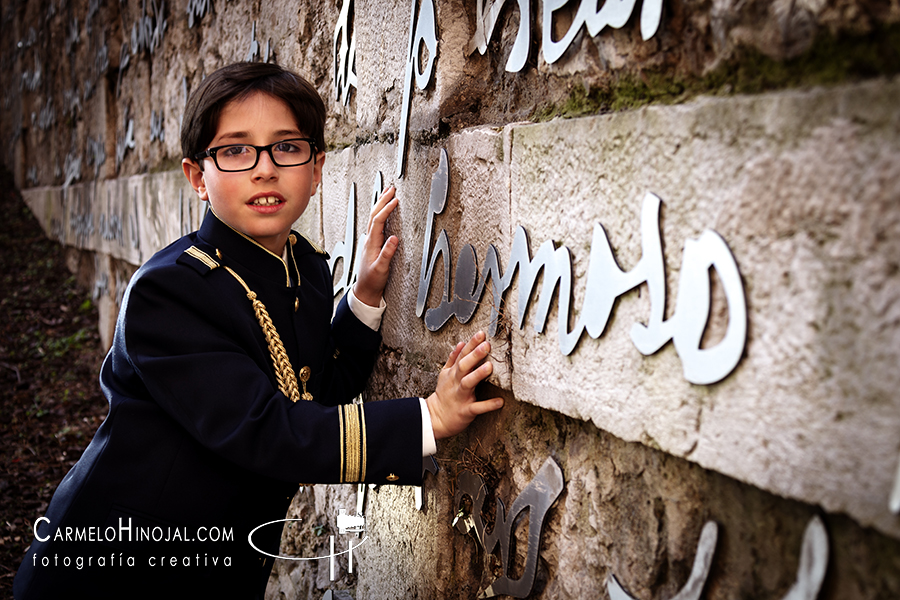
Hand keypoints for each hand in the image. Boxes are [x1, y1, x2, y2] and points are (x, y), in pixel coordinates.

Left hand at [353, 186, 398, 306]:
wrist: (365, 290)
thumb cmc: (372, 281)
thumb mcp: (381, 268)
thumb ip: (387, 253)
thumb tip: (395, 238)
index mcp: (371, 243)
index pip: (378, 221)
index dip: (386, 209)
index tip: (395, 200)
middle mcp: (369, 240)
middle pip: (374, 215)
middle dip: (382, 200)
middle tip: (391, 189)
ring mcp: (370, 241)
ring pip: (374, 218)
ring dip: (380, 204)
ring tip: (387, 194)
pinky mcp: (373, 244)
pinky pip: (376, 224)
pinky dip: (380, 214)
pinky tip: (384, 211)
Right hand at [426, 331, 503, 439]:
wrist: (435, 418)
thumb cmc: (444, 395)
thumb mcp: (445, 374)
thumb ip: (453, 359)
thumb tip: (461, 343)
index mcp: (453, 373)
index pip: (462, 355)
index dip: (471, 344)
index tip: (481, 334)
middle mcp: (456, 382)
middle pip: (464, 366)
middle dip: (474, 355)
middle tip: (486, 345)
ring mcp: (460, 396)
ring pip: (468, 383)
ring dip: (478, 374)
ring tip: (489, 366)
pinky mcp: (465, 411)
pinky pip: (477, 407)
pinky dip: (488, 405)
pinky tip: (500, 401)